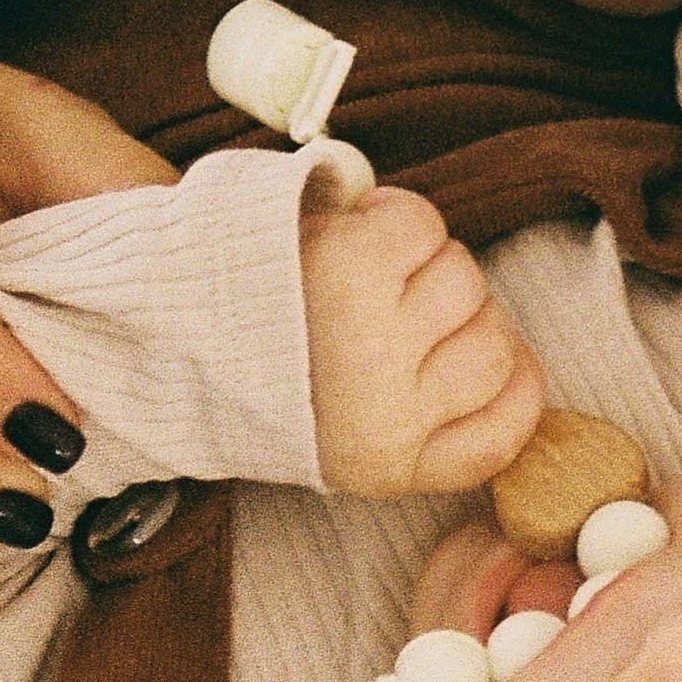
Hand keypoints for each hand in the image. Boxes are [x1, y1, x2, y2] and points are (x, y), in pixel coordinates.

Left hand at [299, 181, 544, 497]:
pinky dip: (394, 217)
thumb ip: (436, 428)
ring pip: (465, 278)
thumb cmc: (270, 374)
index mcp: (390, 464)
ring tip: (362, 277)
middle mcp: (388, 411)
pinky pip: (423, 226)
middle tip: (388, 311)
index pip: (511, 424)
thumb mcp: (353, 438)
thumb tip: (513, 367)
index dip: (508, 381)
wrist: (167, 327)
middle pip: (497, 343)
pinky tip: (353, 238)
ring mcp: (374, 340)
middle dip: (458, 315)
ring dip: (422, 261)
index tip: (465, 359)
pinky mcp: (353, 269)